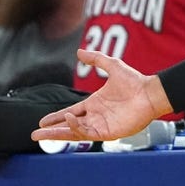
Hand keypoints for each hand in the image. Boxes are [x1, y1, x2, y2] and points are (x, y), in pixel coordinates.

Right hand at [32, 49, 170, 141]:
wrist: (150, 93)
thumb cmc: (135, 81)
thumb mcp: (112, 65)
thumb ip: (96, 59)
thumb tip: (79, 51)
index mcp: (93, 104)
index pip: (70, 113)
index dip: (56, 117)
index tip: (42, 121)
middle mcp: (95, 116)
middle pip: (68, 126)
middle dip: (51, 131)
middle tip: (34, 134)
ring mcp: (101, 125)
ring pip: (74, 133)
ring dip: (58, 133)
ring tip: (41, 133)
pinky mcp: (108, 132)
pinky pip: (87, 133)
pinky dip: (75, 127)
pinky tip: (67, 118)